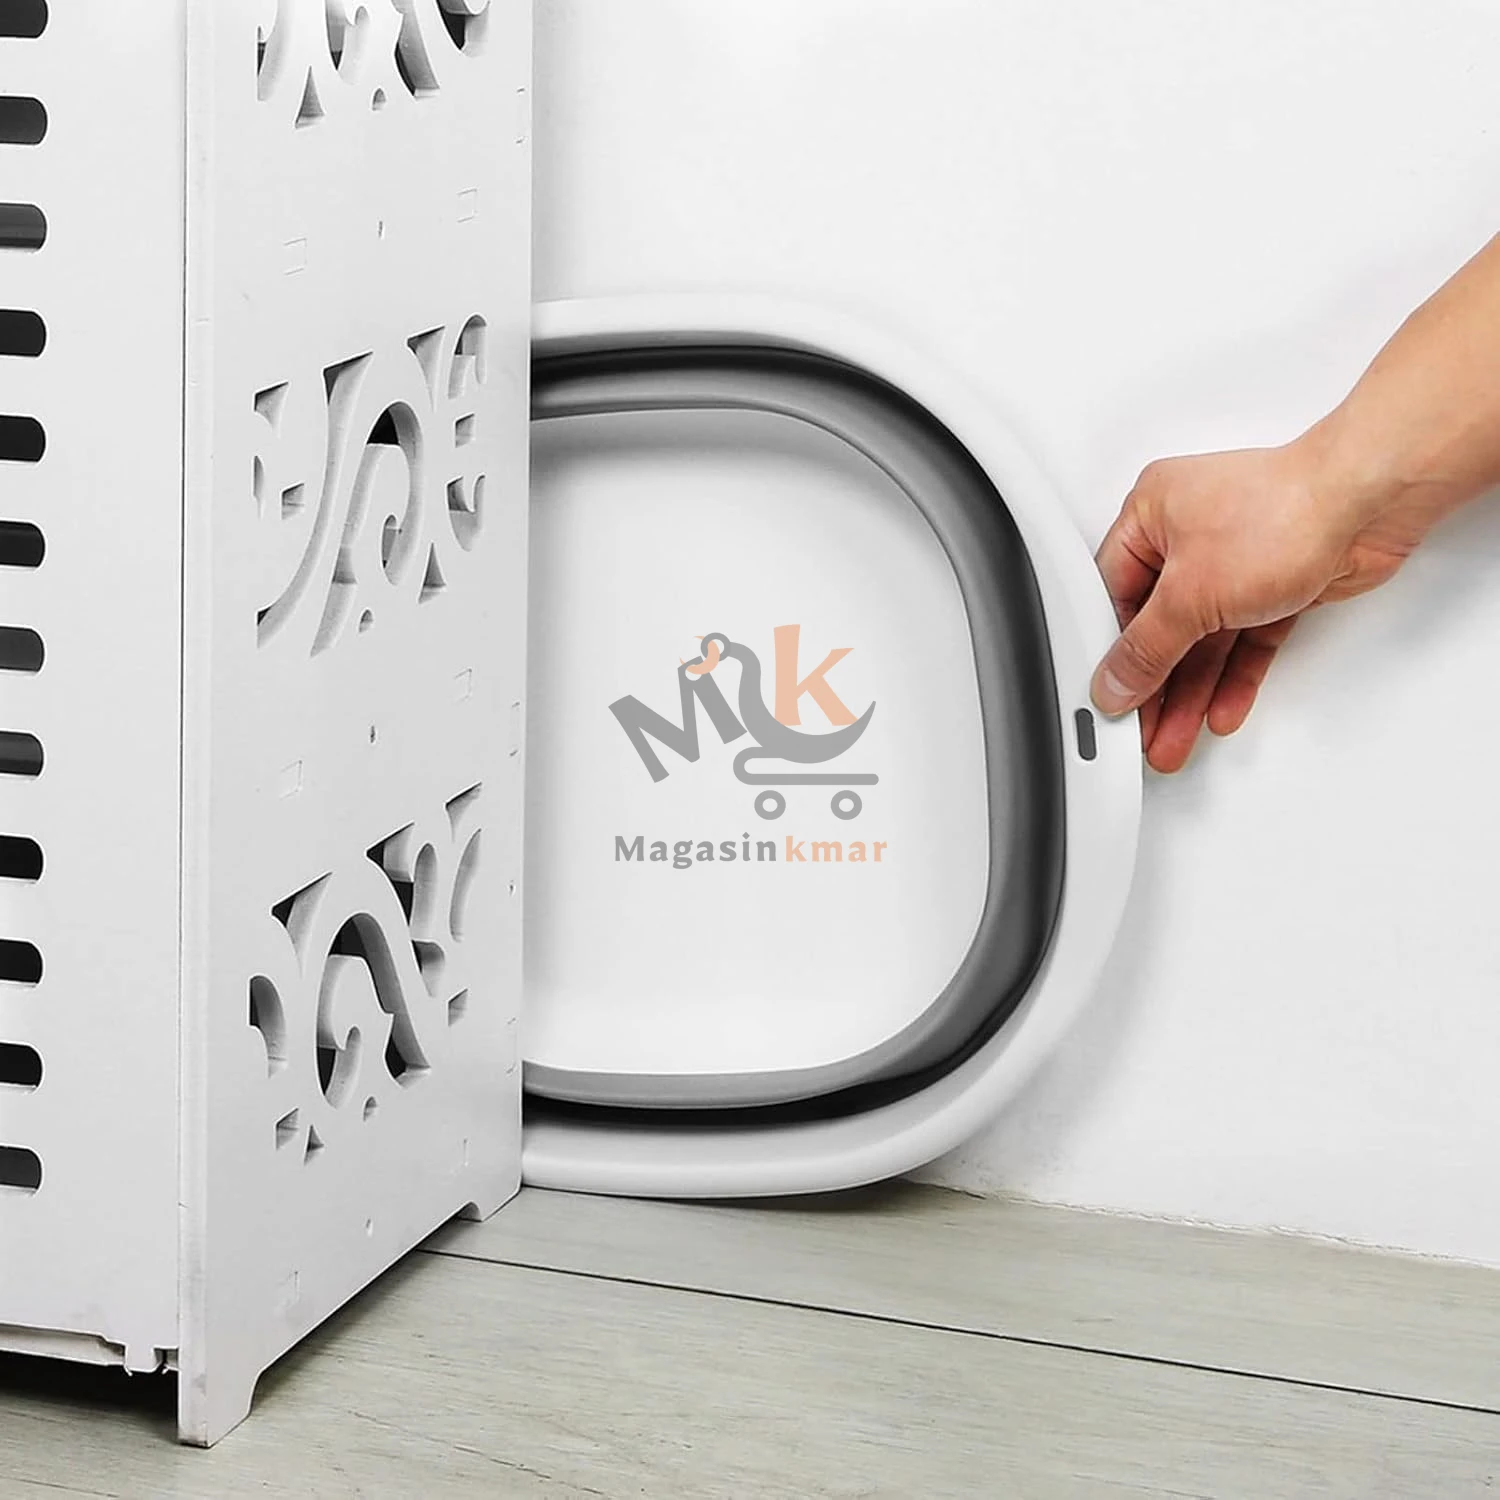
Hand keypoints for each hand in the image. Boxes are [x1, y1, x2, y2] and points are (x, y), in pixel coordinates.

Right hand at [1089, 435, 1445, 772]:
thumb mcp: (1190, 595)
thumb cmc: (1283, 512)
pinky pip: (1244, 639)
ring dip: (1192, 692)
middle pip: (1160, 625)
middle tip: (1144, 730)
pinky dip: (1234, 676)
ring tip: (1177, 738)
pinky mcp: (1275, 583)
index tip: (1112, 695)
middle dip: (1156, 685)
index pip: (1113, 595)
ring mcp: (1234, 558)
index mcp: (1150, 514)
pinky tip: (1221, 710)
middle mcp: (1189, 534)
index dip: (1112, 651)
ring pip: (1203, 640)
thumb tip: (1115, 682)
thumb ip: (1147, 649)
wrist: (1371, 505)